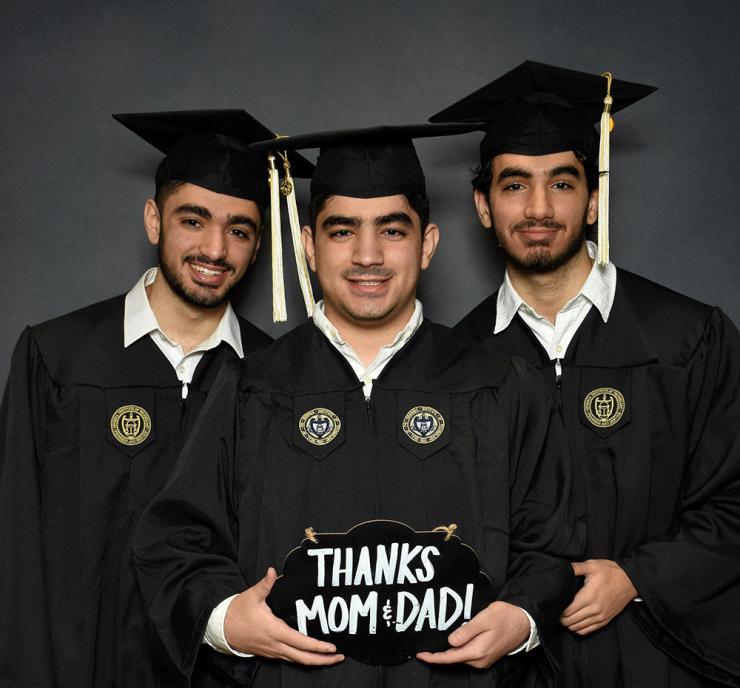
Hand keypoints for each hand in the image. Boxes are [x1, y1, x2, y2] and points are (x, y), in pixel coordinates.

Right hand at [224, 567, 344, 664]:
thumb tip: (272, 571)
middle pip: (303, 658)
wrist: (222, 628)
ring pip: (297, 661)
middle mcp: (276, 645)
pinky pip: (290, 658)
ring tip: (330, 658)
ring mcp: (273, 651)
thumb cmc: (238, 612)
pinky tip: (311, 655)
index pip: (301, 642)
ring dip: (315, 661)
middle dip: (323, 660)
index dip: (317, 647)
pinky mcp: (270, 653)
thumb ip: (265, 584)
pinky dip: (303, 658)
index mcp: (275, 631)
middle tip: (339, 657)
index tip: (332, 647)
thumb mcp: (251, 595)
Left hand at [416, 601, 530, 668]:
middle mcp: (479, 659)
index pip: (450, 658)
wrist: (524, 622)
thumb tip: (450, 642)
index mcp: (477, 652)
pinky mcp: (486, 655)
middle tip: (423, 648)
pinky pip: (467, 654)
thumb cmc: (504, 617)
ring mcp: (483, 659)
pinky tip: (451, 643)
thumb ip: (466, 631)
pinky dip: (456, 651)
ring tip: (434, 645)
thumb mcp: (484, 619)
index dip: (434, 658)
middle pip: (453, 659)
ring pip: (460, 657)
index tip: (420, 655)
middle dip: (438, 655)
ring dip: (447, 653)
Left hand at [560, 559, 636, 634]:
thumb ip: (576, 567)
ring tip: (563, 617)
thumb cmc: (609, 572)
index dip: (558, 610)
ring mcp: (600, 616)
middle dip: (561, 618)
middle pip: (571, 621)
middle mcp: (594, 609)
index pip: (568, 611)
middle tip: (555, 611)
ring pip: (579, 628)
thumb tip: (563, 566)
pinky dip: (579, 629)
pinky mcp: (605, 620)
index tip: (554, 605)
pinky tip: (574, 623)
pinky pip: (589, 630)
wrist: (629, 581)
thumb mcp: (592, 565)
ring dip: (569, 624)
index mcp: (588, 596)